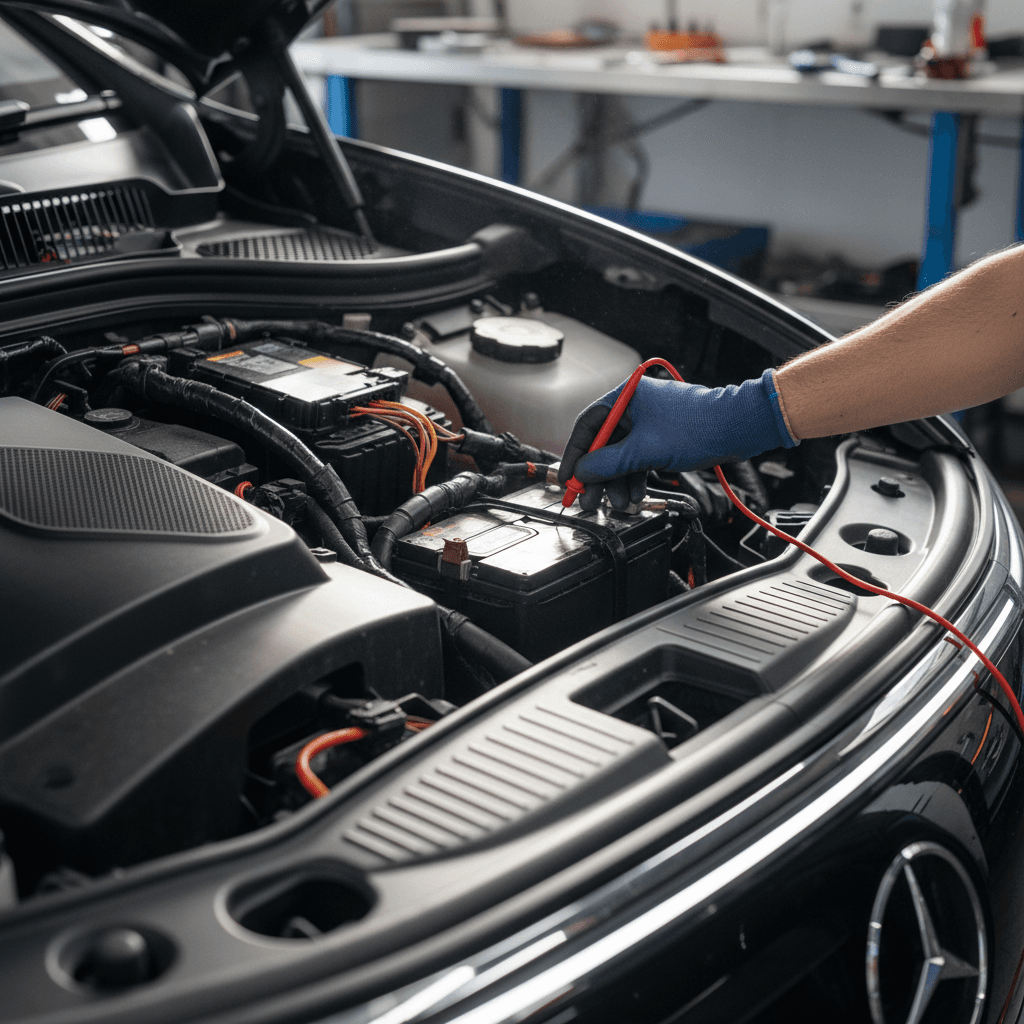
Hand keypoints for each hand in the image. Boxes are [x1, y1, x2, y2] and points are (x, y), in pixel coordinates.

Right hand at [558, 369, 796, 510]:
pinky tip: (633, 496)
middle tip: (589, 499)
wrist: (738, 428)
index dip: (575, 454)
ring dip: (617, 481)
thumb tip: (582, 473)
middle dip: (597, 475)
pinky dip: (634, 477)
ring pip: (622, 455)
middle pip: (604, 444)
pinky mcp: (663, 438)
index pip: (588, 425)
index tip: (568, 478)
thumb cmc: (697, 427)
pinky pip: (639, 459)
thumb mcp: (644, 450)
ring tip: (617, 504)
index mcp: (625, 397)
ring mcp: (649, 423)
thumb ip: (609, 463)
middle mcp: (634, 407)